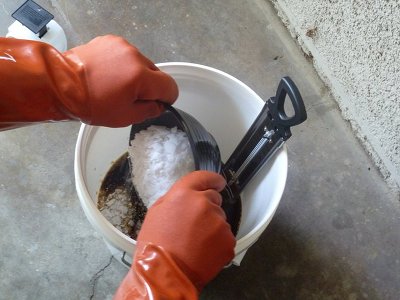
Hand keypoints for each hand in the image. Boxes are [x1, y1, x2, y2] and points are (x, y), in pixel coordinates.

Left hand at [63, 35, 177, 126]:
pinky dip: (123, 64)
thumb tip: (159, 105)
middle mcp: (134, 56)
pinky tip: (108, 74)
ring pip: (141, 63)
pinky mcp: (110, 41)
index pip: (169, 86)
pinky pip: (126, 55)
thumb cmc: (90, 104)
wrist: (60, 83)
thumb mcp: (125, 116)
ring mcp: (122, 46)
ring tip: (115, 85)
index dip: (168, 97)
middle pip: (155, 73)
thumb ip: (150, 110)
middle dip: (148, 86)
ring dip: (135, 74)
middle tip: (130, 97)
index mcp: (140, 76)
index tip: (160, 103)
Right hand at [137, 171, 235, 289]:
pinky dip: (218, 242)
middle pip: (214, 199)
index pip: (203, 177)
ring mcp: (218, 222)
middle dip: (207, 208)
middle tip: (194, 226)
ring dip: (212, 227)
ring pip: (220, 219)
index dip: (213, 179)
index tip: (218, 182)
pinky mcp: (228, 239)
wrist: (167, 275)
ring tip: (196, 242)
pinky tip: (204, 251)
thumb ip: (173, 199)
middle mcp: (204, 204)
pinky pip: (226, 236)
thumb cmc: (156, 247)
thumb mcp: (155, 214)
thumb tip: (186, 197)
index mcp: (184, 194)